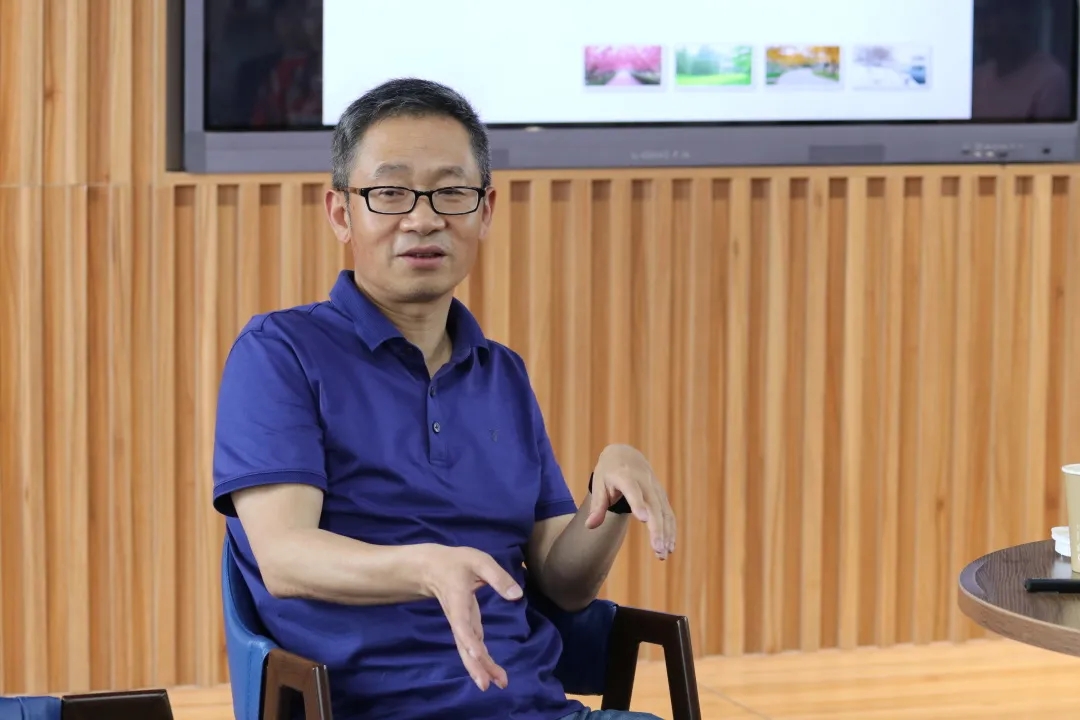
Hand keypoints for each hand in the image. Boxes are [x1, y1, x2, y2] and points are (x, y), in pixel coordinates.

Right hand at [421, 545, 523, 690]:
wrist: (432, 568)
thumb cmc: (457, 563)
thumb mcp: (479, 561)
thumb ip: (498, 577)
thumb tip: (517, 596)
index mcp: (458, 601)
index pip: (461, 624)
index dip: (467, 638)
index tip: (475, 653)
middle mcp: (457, 618)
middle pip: (464, 645)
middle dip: (475, 665)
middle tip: (486, 685)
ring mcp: (460, 624)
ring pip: (468, 650)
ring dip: (481, 668)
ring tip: (499, 683)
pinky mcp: (465, 626)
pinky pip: (471, 647)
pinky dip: (481, 661)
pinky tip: (492, 673)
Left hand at [585, 444, 676, 559]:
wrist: (626, 455)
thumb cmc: (609, 472)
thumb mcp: (599, 484)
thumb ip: (597, 506)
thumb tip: (589, 526)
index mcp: (624, 475)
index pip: (632, 489)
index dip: (637, 503)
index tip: (643, 518)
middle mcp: (644, 481)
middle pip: (653, 505)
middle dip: (657, 528)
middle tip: (657, 550)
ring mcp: (655, 489)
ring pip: (664, 512)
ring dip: (666, 533)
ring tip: (662, 554)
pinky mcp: (661, 496)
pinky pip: (668, 514)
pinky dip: (670, 530)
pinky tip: (669, 547)